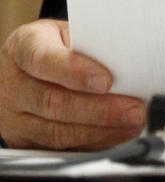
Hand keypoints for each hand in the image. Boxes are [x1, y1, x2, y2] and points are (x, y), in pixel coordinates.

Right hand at [0, 19, 145, 149]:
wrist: (21, 68)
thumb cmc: (53, 45)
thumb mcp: (65, 33)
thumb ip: (90, 43)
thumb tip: (129, 59)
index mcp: (23, 48)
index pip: (44, 60)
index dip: (75, 72)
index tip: (106, 81)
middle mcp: (13, 85)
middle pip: (53, 103)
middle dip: (100, 110)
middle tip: (134, 110)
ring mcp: (14, 118)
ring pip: (57, 132)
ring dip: (100, 131)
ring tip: (132, 123)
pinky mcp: (24, 141)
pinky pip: (60, 148)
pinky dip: (93, 143)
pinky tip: (117, 134)